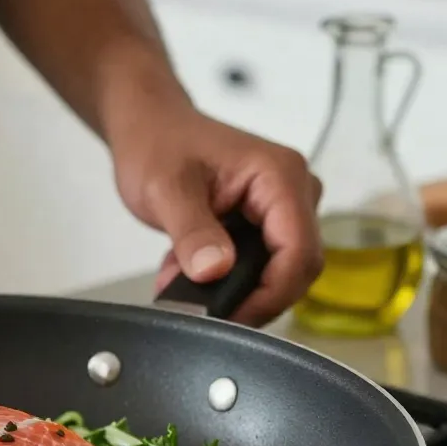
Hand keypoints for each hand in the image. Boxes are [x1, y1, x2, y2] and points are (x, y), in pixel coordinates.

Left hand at [111, 104, 323, 326]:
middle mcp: (292, 192)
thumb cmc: (157, 143)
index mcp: (280, 177)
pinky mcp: (261, 224)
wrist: (147, 127)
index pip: (299, 252)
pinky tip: (182, 274)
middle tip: (199, 309)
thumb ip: (191, 231)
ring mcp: (279, 209)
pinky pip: (254, 266)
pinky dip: (220, 279)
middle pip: (294, 268)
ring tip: (179, 284)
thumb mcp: (166, 189)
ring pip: (273, 272)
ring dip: (229, 289)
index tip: (231, 318)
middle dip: (248, 296)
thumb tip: (213, 271)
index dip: (271, 294)